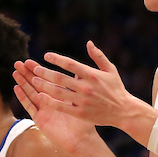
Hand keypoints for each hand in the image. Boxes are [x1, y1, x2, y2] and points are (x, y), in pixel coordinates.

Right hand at [12, 64, 100, 156]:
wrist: (82, 139)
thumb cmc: (84, 122)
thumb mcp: (81, 100)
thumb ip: (76, 86)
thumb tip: (78, 69)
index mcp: (58, 97)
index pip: (45, 80)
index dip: (37, 71)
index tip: (29, 60)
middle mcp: (49, 102)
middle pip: (35, 85)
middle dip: (26, 74)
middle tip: (17, 63)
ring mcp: (43, 111)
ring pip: (31, 94)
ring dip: (22, 83)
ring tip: (15, 72)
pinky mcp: (40, 120)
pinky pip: (30, 107)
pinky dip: (23, 97)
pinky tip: (16, 88)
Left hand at [13, 41, 138, 129]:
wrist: (123, 111)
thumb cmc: (116, 88)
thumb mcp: (110, 70)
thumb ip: (98, 56)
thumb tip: (89, 42)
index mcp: (92, 75)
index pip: (70, 64)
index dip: (57, 59)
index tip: (46, 55)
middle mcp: (86, 87)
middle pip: (60, 78)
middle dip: (45, 72)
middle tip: (34, 68)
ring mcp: (82, 101)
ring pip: (58, 92)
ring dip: (44, 86)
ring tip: (34, 81)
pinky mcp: (80, 113)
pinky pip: (61, 106)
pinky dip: (50, 101)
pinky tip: (40, 97)